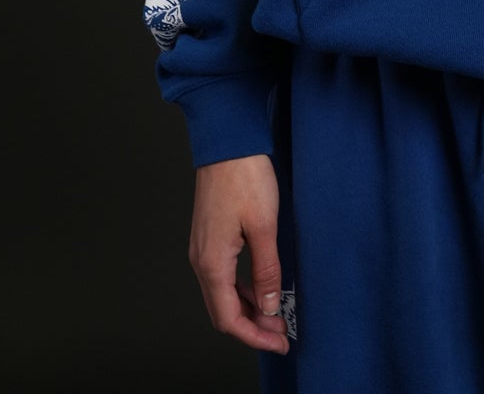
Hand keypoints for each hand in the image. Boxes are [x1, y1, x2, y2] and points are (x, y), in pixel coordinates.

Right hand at [188, 154, 289, 355]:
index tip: (280, 342)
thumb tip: (270, 306)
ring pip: (222, 295)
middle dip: (252, 327)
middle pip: (222, 312)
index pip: (229, 319)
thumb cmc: (244, 177)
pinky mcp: (209, 237)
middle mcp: (201, 260)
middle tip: (281, 332)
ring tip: (276, 313)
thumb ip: (267, 270)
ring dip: (248, 309)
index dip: (255, 336)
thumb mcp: (264, 226)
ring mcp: (203, 249)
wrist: (228, 142)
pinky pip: (223, 276)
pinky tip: (262, 286)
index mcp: (212, 263)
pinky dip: (242, 289)